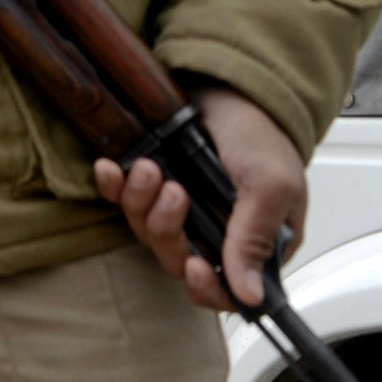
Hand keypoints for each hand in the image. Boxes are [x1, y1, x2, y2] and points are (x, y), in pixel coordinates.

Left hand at [93, 83, 307, 311]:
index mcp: (251, 241)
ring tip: (152, 168)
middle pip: (176, 259)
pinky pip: (122, 199)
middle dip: (168, 228)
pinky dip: (113, 186)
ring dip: (142, 201)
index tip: (195, 267)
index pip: (225, 289)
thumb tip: (248, 297)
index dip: (206, 288)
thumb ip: (256, 240)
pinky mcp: (151, 183)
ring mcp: (180, 208)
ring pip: (147, 230)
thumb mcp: (270, 185)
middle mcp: (214, 230)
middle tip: (174, 190)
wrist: (226, 84)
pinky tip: (110, 168)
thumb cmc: (259, 132)